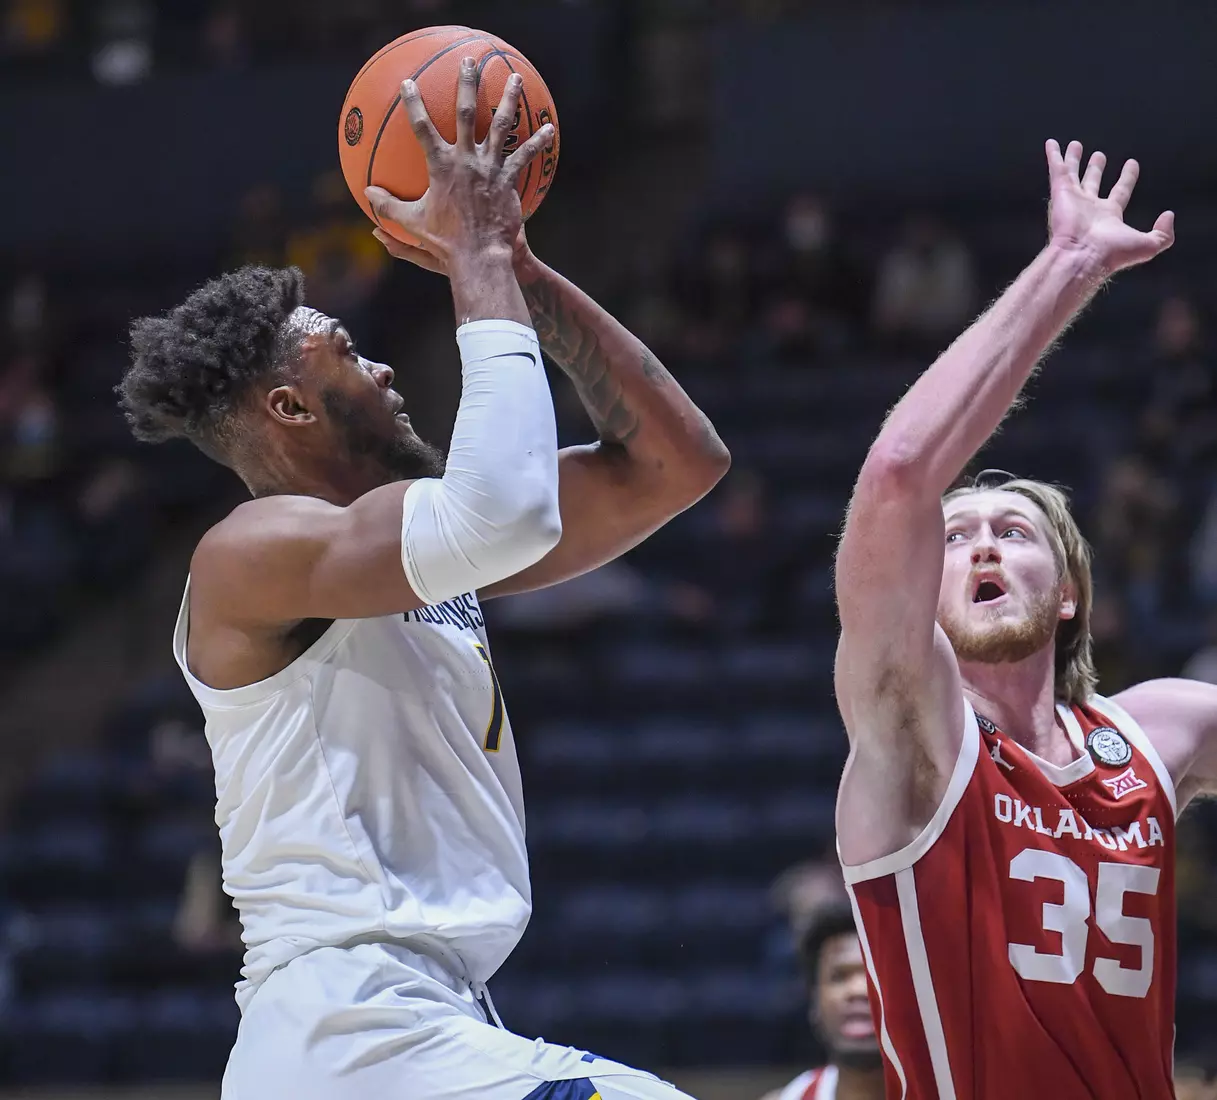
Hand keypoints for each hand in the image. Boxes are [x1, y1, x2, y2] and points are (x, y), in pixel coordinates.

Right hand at [365, 58, 553, 268]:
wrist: (480, 256)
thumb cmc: (445, 242)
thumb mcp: (413, 224)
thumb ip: (389, 207)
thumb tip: (367, 194)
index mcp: (441, 166)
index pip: (422, 128)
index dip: (414, 104)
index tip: (408, 84)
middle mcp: (467, 160)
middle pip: (467, 113)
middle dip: (467, 84)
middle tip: (470, 60)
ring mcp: (490, 168)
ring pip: (502, 126)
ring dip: (509, 100)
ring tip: (516, 78)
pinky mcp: (508, 180)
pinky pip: (524, 156)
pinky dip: (537, 141)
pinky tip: (550, 128)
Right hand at [1045, 139, 1174, 275]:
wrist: (1082, 257)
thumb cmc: (1112, 253)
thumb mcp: (1148, 245)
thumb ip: (1163, 233)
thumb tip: (1168, 215)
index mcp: (1108, 216)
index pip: (1120, 192)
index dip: (1127, 177)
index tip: (1132, 164)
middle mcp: (1089, 208)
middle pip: (1093, 183)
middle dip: (1095, 170)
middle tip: (1099, 156)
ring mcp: (1073, 200)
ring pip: (1073, 174)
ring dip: (1073, 160)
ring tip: (1076, 145)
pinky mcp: (1060, 194)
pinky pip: (1057, 169)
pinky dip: (1053, 156)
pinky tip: (1052, 143)